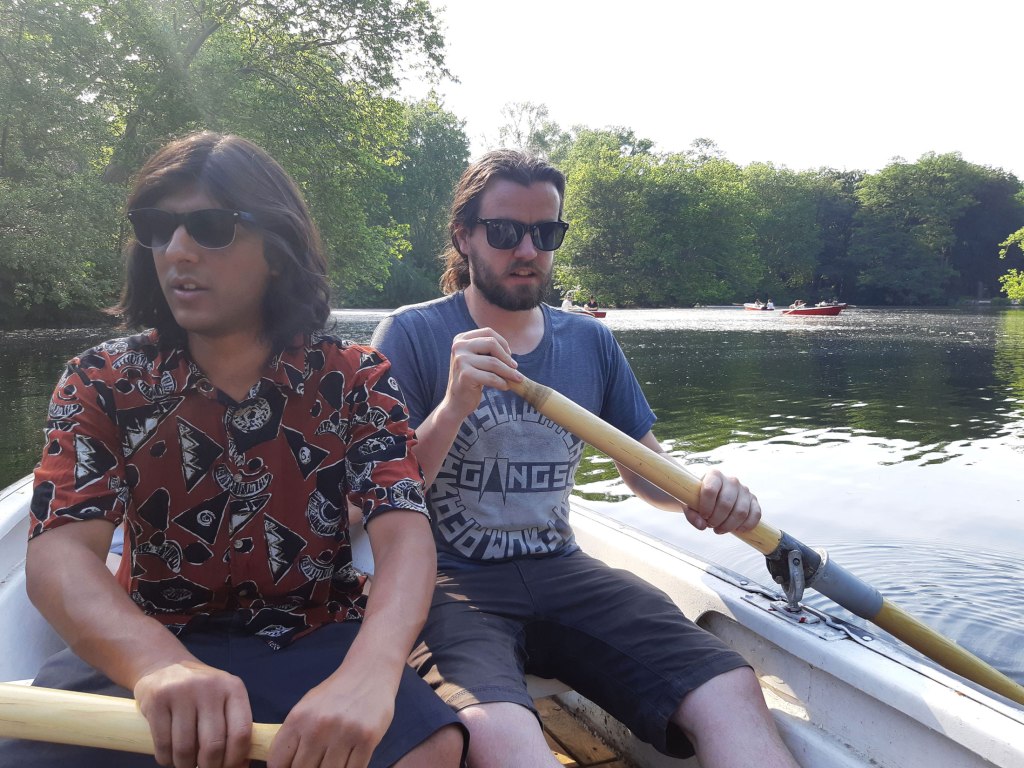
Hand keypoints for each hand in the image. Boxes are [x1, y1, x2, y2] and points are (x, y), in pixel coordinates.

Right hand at [134, 660, 251, 767]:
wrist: (164, 666)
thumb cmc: (200, 692)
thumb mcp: (223, 700)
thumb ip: (234, 728)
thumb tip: (242, 765)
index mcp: (233, 689)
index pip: (241, 732)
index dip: (235, 759)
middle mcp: (210, 687)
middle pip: (213, 745)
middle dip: (209, 766)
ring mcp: (182, 692)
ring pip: (185, 749)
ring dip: (185, 765)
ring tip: (185, 762)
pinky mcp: (157, 700)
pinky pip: (162, 744)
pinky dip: (166, 759)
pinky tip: (169, 756)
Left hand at [267, 666, 393, 767]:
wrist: (370, 671)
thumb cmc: (336, 693)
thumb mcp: (307, 707)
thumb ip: (294, 736)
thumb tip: (283, 766)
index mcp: (298, 718)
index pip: (277, 762)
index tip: (292, 767)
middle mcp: (318, 727)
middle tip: (316, 762)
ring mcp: (344, 733)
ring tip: (332, 760)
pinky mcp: (367, 738)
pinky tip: (348, 761)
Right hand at [443, 327, 521, 418]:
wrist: (456, 402)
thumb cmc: (471, 380)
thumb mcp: (477, 359)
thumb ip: (489, 350)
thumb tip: (511, 351)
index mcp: (461, 339)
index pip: (488, 332)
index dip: (503, 344)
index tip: (509, 357)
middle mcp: (458, 346)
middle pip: (492, 344)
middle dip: (507, 357)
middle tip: (515, 368)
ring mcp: (460, 360)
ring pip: (493, 362)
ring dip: (508, 372)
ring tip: (516, 379)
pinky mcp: (465, 375)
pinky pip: (491, 377)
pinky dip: (502, 382)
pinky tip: (505, 386)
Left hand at [683, 469, 760, 534]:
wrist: (713, 496)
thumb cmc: (699, 500)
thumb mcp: (690, 506)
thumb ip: (692, 515)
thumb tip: (702, 525)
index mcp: (714, 475)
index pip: (710, 490)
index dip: (706, 506)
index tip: (704, 516)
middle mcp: (731, 480)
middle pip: (726, 503)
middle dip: (717, 519)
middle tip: (711, 525)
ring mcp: (744, 490)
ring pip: (741, 512)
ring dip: (729, 525)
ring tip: (720, 529)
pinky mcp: (753, 500)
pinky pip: (756, 514)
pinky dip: (747, 525)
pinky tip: (737, 529)